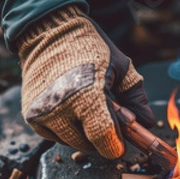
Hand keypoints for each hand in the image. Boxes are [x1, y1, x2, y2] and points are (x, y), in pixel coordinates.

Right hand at [16, 5, 153, 158]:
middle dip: (102, 137)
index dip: (116, 146)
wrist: (49, 31)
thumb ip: (136, 98)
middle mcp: (61, 107)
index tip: (121, 144)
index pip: (104, 139)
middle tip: (105, 117)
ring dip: (83, 134)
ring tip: (86, 108)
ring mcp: (43, 113)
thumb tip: (148, 123)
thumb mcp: (121, 67)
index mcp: (87, 94)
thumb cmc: (89, 46)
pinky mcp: (31, 116)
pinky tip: (69, 109)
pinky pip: (55, 137)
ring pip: (72, 143)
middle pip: (89, 145)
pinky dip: (65, 130)